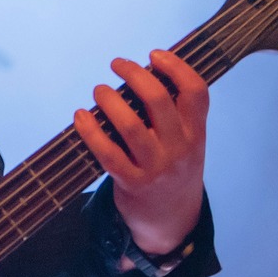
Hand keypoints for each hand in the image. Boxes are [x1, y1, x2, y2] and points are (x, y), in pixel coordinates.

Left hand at [74, 48, 208, 256]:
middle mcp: (179, 148)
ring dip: (109, 101)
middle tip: (117, 64)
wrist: (172, 221)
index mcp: (196, 133)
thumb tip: (143, 74)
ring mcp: (155, 167)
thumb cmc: (175, 170)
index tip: (154, 55)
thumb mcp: (188, 143)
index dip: (176, 68)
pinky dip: (91, 131)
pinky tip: (81, 117)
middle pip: (158, 102)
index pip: (196, 92)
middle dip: (135, 76)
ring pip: (130, 126)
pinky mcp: (131, 183)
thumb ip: (176, 115)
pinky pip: (107, 153)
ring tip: (99, 90)